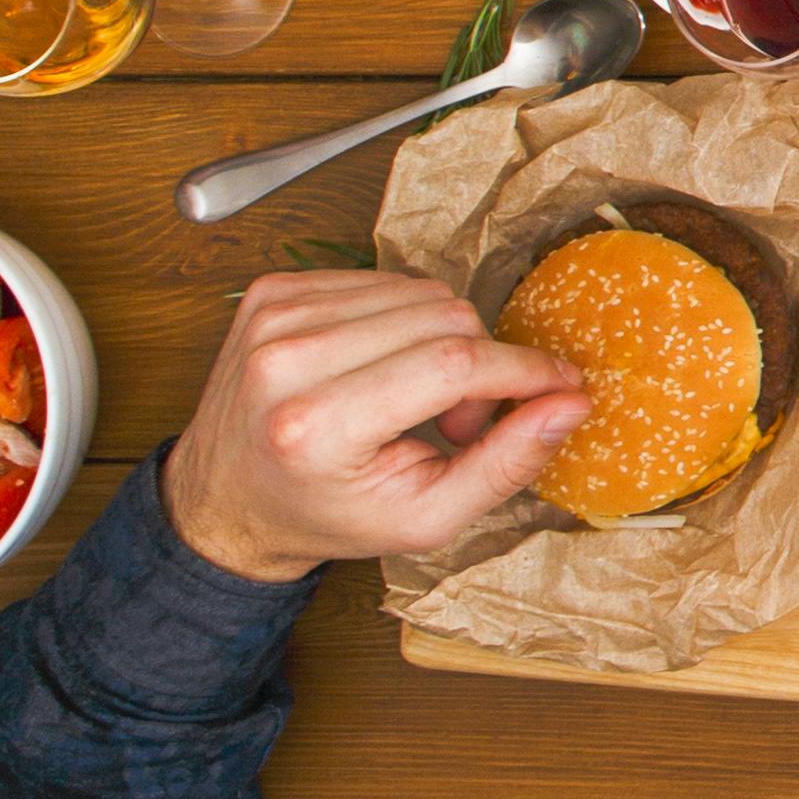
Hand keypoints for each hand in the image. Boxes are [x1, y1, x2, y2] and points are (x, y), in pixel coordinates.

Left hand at [157, 270, 594, 584]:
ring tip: (420, 396)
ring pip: (419, 291)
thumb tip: (571, 403)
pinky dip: (404, 321)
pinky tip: (386, 365)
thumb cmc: (324, 513)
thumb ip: (506, 464)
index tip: (562, 383)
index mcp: (315, 426)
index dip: (523, 370)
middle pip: (443, 318)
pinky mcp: (273, 292)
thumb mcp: (424, 518)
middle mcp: (286, 361)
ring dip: (444, 339)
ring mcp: (274, 317)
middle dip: (482, 364)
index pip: (452, 364)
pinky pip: (383, 280)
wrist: (227, 500)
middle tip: (463, 421)